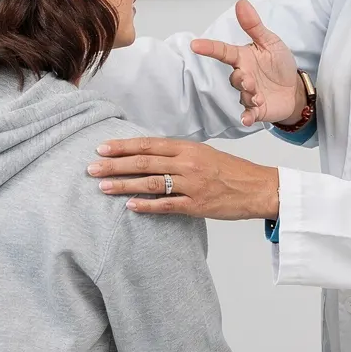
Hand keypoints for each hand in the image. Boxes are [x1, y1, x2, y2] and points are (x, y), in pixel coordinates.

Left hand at [88, 137, 279, 220]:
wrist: (259, 188)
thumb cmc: (230, 170)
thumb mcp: (204, 153)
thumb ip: (177, 153)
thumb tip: (149, 154)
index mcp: (188, 148)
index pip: (149, 145)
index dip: (123, 146)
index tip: (101, 148)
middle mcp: (187, 163)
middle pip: (144, 162)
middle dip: (115, 165)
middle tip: (91, 168)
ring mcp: (192, 185)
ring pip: (151, 183)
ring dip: (124, 185)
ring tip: (103, 187)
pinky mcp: (197, 205)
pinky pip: (167, 206)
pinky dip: (147, 206)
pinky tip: (130, 206)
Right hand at [189, 1, 303, 127]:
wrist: (294, 89)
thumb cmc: (280, 65)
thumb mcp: (270, 42)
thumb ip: (254, 26)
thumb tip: (241, 3)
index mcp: (243, 57)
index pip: (222, 51)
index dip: (209, 48)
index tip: (195, 45)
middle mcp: (243, 75)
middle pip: (234, 77)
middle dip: (241, 79)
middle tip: (250, 80)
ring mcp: (248, 93)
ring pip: (242, 95)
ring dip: (249, 96)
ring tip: (259, 96)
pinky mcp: (256, 109)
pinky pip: (247, 114)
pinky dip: (246, 117)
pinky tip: (246, 119)